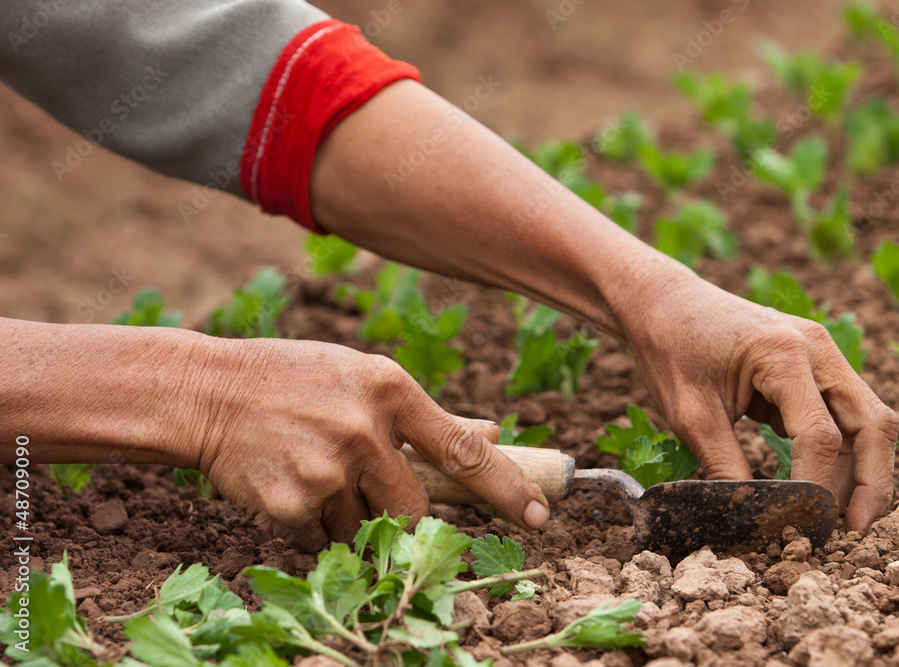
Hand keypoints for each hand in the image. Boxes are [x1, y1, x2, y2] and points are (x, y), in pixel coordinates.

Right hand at [190, 337, 549, 549]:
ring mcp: (326, 469)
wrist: (208, 392)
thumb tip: (490, 431)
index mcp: (390, 390)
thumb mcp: (364, 378)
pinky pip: (319, 542)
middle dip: (395, 514)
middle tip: (359, 487)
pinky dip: (309, 527)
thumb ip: (427, 414)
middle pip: (413, 510)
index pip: (462, 450)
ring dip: (345, 518)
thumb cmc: (296, 381)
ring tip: (312, 471)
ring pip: (362, 530)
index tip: (541, 516)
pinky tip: (287, 484)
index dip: (507, 488)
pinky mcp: (289, 503)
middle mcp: (363, 430)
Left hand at [619, 259, 898, 532]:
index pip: (820, 435)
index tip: (802, 525)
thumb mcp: (690, 417)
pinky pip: (843, 413)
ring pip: (866, 419)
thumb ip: (725, 468)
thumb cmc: (670, 350)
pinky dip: (841, 451)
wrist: (661, 303)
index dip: (817, 487)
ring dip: (860, 470)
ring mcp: (821, 353)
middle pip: (871, 423)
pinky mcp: (814, 366)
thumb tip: (755, 521)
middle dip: (872, 482)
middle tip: (854, 531)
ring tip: (839, 520)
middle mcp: (817, 348)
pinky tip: (824, 488)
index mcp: (783, 354)